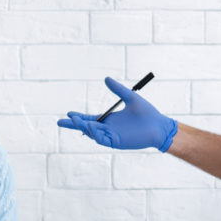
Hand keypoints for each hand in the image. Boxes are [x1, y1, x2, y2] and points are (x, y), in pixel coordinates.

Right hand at [57, 76, 177, 151]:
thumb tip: (106, 78)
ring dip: (84, 127)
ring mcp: (112, 136)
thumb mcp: (130, 98)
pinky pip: (103, 140)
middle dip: (74, 125)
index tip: (69, 113)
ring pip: (93, 134)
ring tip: (77, 120)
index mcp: (110, 120)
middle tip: (61, 122)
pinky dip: (95, 134)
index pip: (90, 119)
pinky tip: (90, 127)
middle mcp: (109, 129)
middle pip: (87, 127)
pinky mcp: (118, 142)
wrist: (159, 125)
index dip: (79, 117)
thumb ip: (118, 89)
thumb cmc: (147, 113)